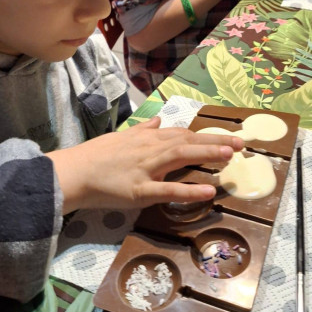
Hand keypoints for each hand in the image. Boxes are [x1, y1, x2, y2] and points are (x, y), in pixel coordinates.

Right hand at [47, 117, 244, 212]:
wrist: (70, 172)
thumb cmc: (94, 157)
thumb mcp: (120, 137)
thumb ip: (142, 130)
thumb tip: (158, 120)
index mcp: (145, 139)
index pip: (181, 134)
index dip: (204, 135)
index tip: (226, 136)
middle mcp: (149, 150)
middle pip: (187, 141)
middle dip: (215, 142)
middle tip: (241, 144)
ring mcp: (145, 169)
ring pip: (181, 157)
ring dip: (207, 154)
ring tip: (230, 156)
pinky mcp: (139, 191)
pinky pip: (167, 190)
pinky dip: (190, 190)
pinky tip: (209, 191)